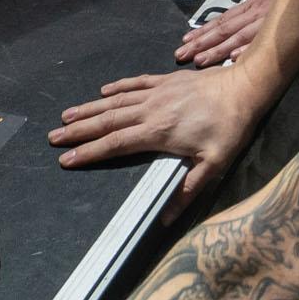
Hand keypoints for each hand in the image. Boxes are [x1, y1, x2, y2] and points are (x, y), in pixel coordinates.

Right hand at [49, 66, 262, 195]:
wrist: (245, 87)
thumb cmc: (230, 127)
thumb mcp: (214, 164)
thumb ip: (188, 190)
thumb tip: (165, 219)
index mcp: (157, 133)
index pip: (115, 145)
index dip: (89, 153)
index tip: (66, 160)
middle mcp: (151, 111)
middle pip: (108, 122)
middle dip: (79, 131)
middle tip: (53, 137)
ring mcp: (157, 92)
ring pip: (116, 101)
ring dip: (90, 109)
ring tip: (67, 115)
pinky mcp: (166, 80)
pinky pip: (135, 83)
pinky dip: (117, 87)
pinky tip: (102, 91)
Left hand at [171, 0, 287, 66]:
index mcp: (252, 4)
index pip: (223, 20)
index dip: (204, 30)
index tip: (186, 40)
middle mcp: (254, 12)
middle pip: (223, 30)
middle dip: (202, 44)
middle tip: (181, 55)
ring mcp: (266, 19)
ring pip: (236, 37)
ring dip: (217, 50)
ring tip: (199, 61)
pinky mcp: (279, 24)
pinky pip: (260, 39)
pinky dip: (246, 49)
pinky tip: (232, 59)